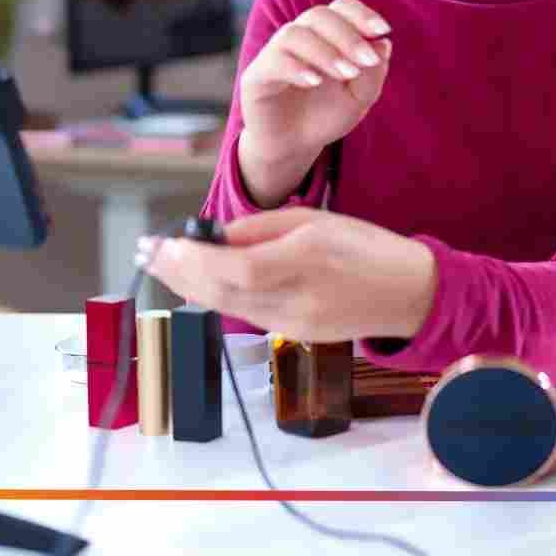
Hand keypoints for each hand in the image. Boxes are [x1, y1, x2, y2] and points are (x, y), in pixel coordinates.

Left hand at [139, 206, 437, 341]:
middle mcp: (297, 297)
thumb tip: (214, 237)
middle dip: (176, 272)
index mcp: (307, 258)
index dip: (192, 259)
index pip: (235, 267)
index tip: (163, 242)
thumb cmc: (366, 247)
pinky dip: (215, 298)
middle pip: (220, 292)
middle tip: (146, 252)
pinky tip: (198, 282)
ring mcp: (295, 323)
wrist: (409, 293)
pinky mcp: (294, 336)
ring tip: (162, 264)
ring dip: (188, 286)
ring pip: (226, 308)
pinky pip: (244, 315)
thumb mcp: (315, 219)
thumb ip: (261, 228)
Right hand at [237, 0, 391, 199]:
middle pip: (319, 16)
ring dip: (325, 52)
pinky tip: (315, 82)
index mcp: (325, 35)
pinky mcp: (256, 76)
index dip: (361, 14)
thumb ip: (373, 74)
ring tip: (346, 74)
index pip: (340, 8)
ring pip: (295, 34)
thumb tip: (384, 44)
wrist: (293, 146)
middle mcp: (299, 37)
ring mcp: (274, 54)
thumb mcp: (359, 100)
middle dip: (348, 36)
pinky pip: (273, 61)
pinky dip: (297, 68)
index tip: (383, 30)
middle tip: (367, 60)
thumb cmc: (326, 116)